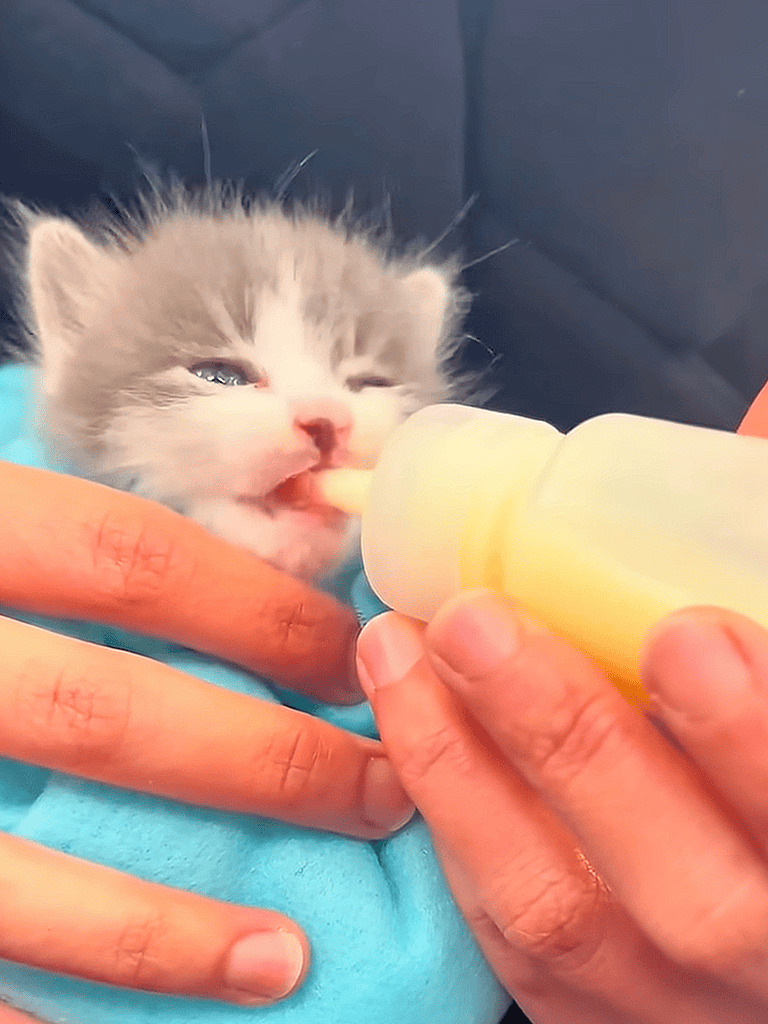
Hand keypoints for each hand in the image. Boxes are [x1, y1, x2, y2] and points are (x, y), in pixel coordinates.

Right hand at [0, 462, 412, 1012]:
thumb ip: (62, 528)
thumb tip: (229, 556)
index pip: (133, 561)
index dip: (259, 612)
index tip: (353, 658)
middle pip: (107, 715)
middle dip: (265, 763)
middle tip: (380, 793)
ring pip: (20, 880)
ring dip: (166, 931)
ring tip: (287, 962)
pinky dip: (38, 1011)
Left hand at [358, 591, 767, 1023]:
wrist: (753, 948)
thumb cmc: (753, 802)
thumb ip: (748, 717)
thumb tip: (696, 622)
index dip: (746, 736)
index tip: (682, 635)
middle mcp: (762, 973)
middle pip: (682, 896)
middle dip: (565, 742)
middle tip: (471, 623)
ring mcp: (674, 1013)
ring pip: (557, 917)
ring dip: (459, 774)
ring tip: (396, 654)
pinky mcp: (597, 1021)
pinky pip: (509, 944)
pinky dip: (453, 829)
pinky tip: (412, 735)